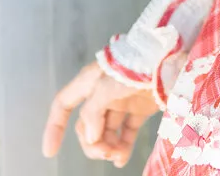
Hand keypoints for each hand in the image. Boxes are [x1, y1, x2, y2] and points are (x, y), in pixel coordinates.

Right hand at [42, 60, 162, 166]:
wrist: (169, 59)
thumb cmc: (134, 66)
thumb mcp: (106, 85)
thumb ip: (94, 112)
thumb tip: (90, 137)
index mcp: (89, 82)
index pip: (64, 105)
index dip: (54, 127)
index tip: (50, 152)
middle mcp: (102, 93)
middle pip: (86, 125)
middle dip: (91, 143)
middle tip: (105, 153)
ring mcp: (121, 101)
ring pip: (106, 131)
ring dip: (108, 147)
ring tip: (116, 157)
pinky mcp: (139, 108)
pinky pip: (126, 132)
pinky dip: (123, 146)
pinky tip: (121, 159)